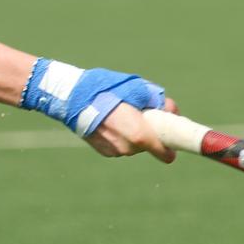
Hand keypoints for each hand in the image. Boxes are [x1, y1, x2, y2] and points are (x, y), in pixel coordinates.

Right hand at [21, 59, 167, 143]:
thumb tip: (171, 111)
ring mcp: (114, 151)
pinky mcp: (103, 151)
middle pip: (148, 147)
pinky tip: (110, 122)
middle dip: (149, 134)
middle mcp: (128, 148)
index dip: (171, 147)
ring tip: (122, 116)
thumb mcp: (138, 88)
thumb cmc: (107, 90)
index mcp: (140, 135)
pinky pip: (120, 146)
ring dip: (133, 135)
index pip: (165, 154)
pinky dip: (120, 137)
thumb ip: (159, 101)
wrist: (72, 97)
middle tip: (141, 116)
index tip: (171, 140)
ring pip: (133, 147)